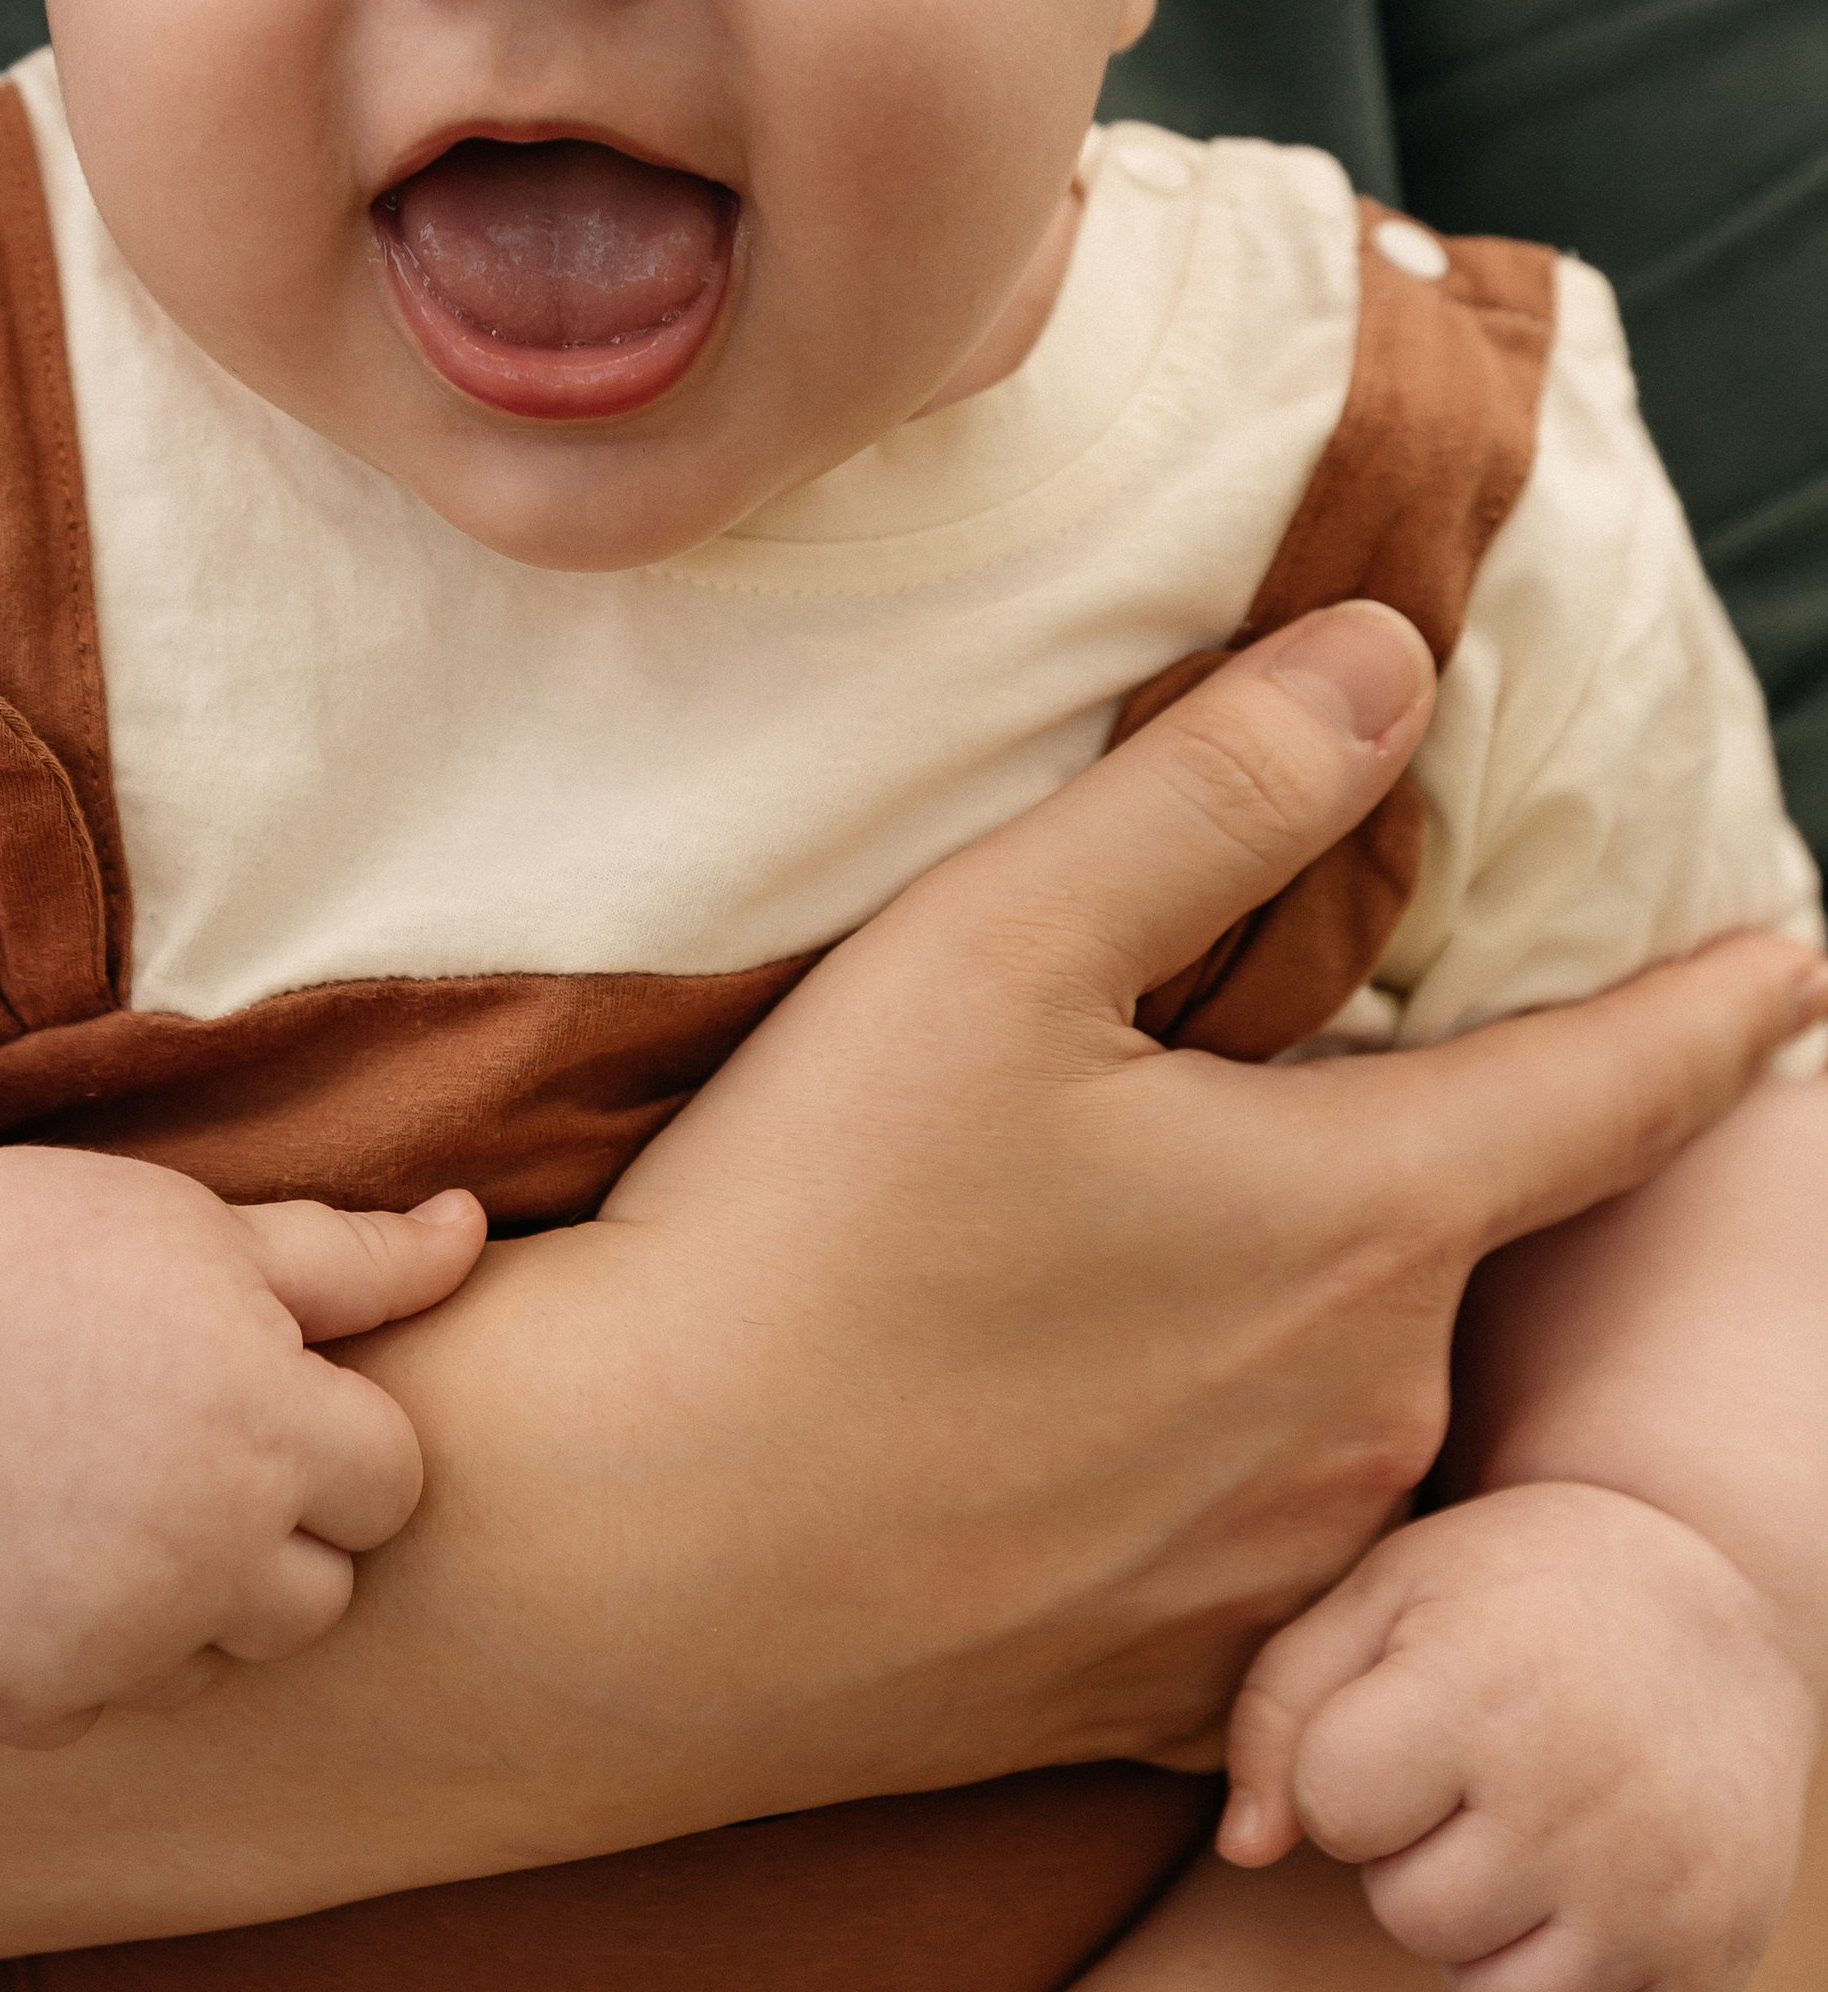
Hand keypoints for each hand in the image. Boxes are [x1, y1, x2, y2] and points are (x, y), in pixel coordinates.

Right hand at [0, 1149, 483, 1744]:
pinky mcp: (23, 1698)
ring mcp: (108, 1635)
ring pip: (221, 1657)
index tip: (252, 1383)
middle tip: (170, 1436)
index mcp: (267, 1421)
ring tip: (96, 1483)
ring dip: (185, 1594)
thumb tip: (474, 1232)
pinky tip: (25, 1540)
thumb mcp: (206, 1228)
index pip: (391, 1487)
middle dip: (273, 1525)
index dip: (329, 1432)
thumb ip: (356, 1259)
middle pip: (321, 1595)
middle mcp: (200, 1546)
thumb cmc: (41, 1245)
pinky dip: (82, 1640)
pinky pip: (112, 1696)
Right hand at [359, 604, 1827, 1820]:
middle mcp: (1369, 1412)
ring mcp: (1281, 1570)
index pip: (1609, 1090)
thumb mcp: (992, 943)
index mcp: (1357, 1220)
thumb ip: (1214, 786)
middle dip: (1363, 1158)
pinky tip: (1036, 1431)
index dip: (1713, 1013)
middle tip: (1167, 1113)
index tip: (1796, 967)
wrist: (632, 1558)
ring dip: (1266, 1312)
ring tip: (1059, 1274)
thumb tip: (1392, 657)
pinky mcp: (1176, 1686)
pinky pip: (1245, 1548)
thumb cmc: (806, 1228)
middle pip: (1428, 1231)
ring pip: (1338, 1387)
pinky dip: (1188, 1472)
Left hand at [1221, 1485, 1817, 1988]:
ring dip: (1479, 1918)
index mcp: (1482, 1693)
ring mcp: (1651, 1894)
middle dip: (1413, 1847)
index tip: (1403, 1714)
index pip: (1332, 1803)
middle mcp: (1573, 1805)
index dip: (1346, 1764)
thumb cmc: (1520, 1588)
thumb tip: (1243, 1848)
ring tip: (1522, 1818)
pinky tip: (1581, 1871)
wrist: (1725, 1602)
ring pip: (1481, 1984)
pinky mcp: (1708, 1955)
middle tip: (1475, 1765)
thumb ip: (1284, 1704)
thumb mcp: (1390, 1589)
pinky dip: (1561, 1960)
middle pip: (1404, 1908)